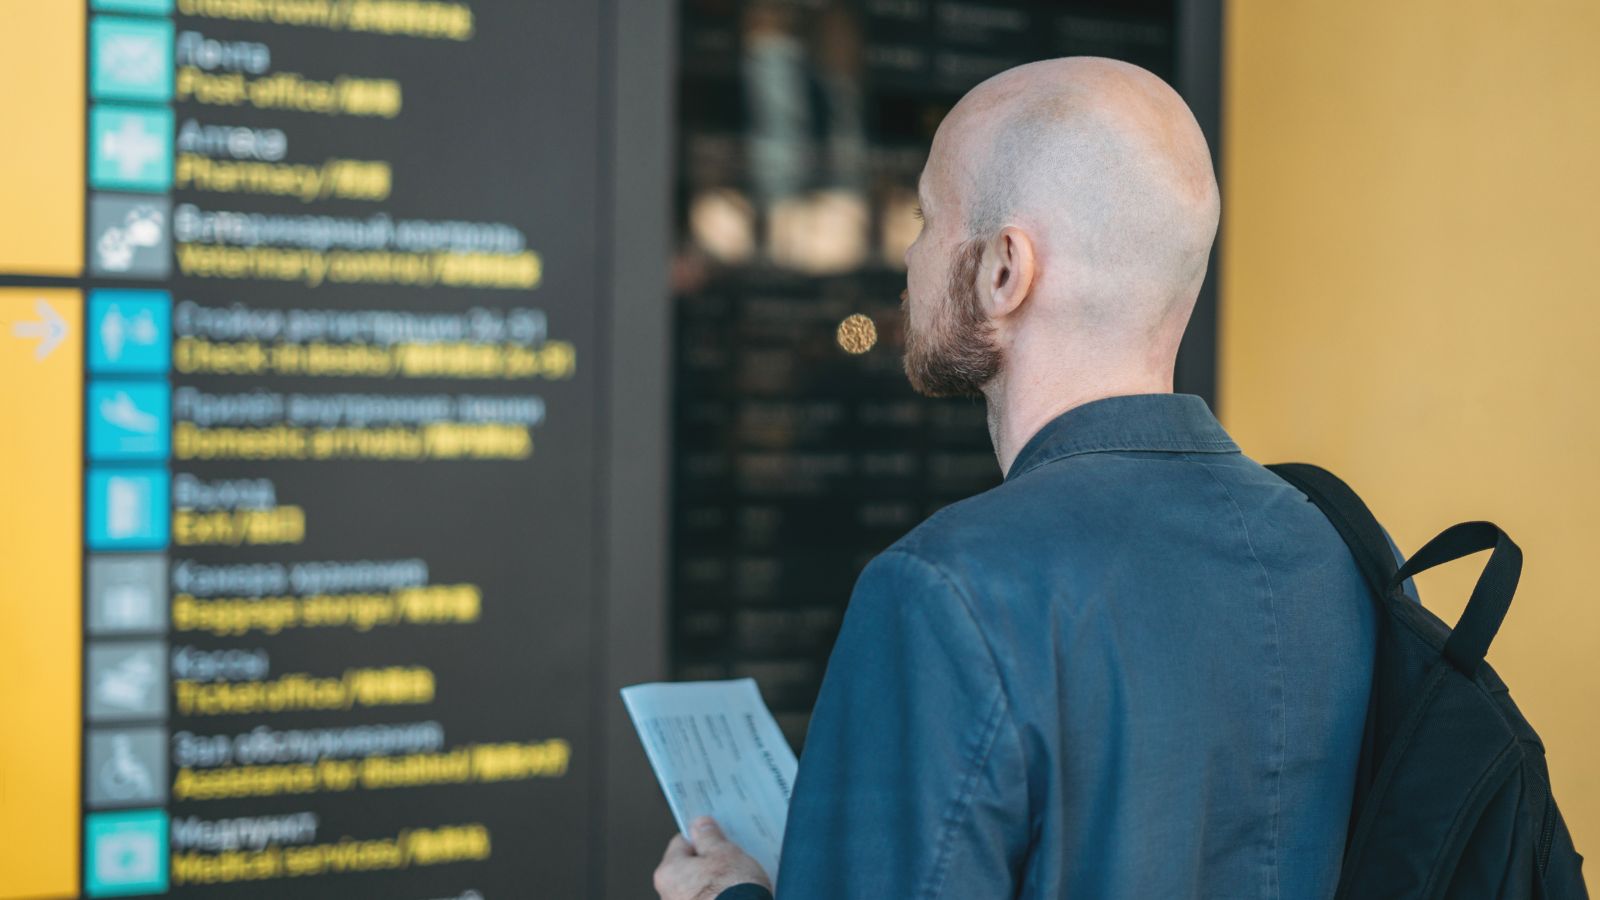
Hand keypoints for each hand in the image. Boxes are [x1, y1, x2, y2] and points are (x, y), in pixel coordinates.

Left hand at [654, 816, 772, 899]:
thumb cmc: (732, 894)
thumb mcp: (724, 854)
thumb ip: (709, 837)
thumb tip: (701, 826)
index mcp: (668, 872)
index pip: (681, 842)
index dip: (702, 837)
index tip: (715, 836)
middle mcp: (667, 895)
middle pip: (688, 867)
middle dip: (709, 862)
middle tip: (730, 859)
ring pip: (698, 887)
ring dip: (715, 882)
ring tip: (737, 881)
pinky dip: (719, 898)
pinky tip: (736, 896)